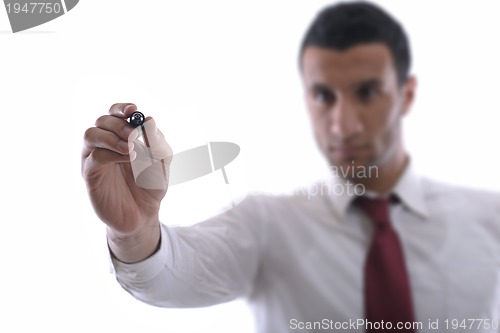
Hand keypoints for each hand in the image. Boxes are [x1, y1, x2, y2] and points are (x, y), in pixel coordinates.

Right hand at [81, 103, 171, 236]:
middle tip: (134, 135)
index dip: (121, 108)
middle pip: (103, 121)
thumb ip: (157, 142)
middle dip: (120, 124)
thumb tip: (149, 119)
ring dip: (111, 137)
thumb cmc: (151, 185)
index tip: (133, 110)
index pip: (115, 113)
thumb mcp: (162, 162)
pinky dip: (111, 154)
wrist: (143, 214)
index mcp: (122, 136)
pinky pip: (93, 157)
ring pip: (91, 134)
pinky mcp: (91, 175)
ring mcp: (95, 158)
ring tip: (130, 149)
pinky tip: (127, 158)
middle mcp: (105, 144)